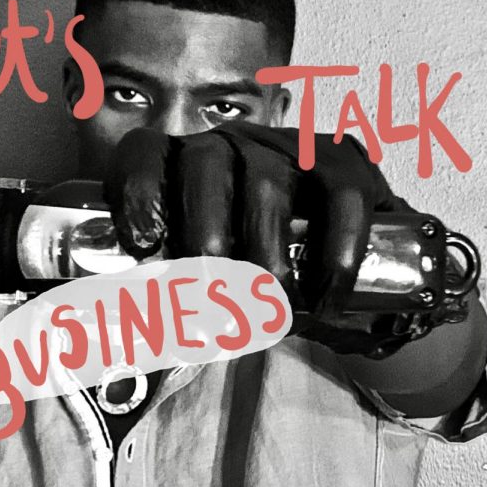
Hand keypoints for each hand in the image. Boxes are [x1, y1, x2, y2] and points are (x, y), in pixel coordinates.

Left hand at [103, 123, 404, 327]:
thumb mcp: (213, 272)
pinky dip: (334, 256)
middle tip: (209, 298)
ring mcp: (287, 146)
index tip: (143, 245)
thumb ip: (180, 292)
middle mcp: (230, 144)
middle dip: (203, 237)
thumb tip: (142, 343)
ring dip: (265, 257)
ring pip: (268, 184)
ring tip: (271, 310)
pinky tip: (325, 301)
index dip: (137, 192)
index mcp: (183, 164)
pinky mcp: (343, 160)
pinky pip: (340, 198)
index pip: (145, 152)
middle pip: (204, 167)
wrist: (349, 244)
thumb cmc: (261, 263)